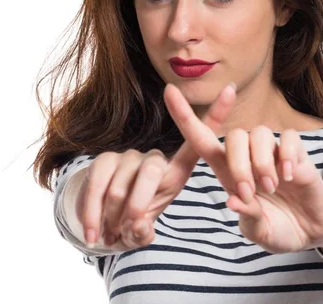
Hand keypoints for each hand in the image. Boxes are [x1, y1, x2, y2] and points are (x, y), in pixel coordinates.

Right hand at [76, 83, 236, 250]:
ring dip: (113, 216)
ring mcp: (127, 157)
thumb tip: (139, 226)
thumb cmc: (132, 224)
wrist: (100, 223)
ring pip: (121, 186)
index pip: (199, 142)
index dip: (215, 115)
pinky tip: (92, 233)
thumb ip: (143, 232)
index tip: (230, 88)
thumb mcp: (143, 230)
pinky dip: (92, 214)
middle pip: (152, 170)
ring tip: (111, 232)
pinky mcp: (103, 160)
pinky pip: (96, 186)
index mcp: (175, 172)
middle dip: (140, 203)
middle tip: (130, 226)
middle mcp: (154, 158)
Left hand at [165, 83, 322, 253]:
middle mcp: (249, 158)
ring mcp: (273, 153)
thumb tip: (233, 200)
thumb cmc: (279, 229)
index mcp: (229, 174)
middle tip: (251, 192)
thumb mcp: (260, 231)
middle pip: (233, 137)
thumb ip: (249, 216)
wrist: (312, 231)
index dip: (185, 116)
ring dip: (261, 162)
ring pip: (258, 133)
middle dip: (238, 165)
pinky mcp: (297, 153)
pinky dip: (286, 155)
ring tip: (272, 187)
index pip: (202, 139)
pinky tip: (289, 176)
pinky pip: (287, 137)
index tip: (169, 90)